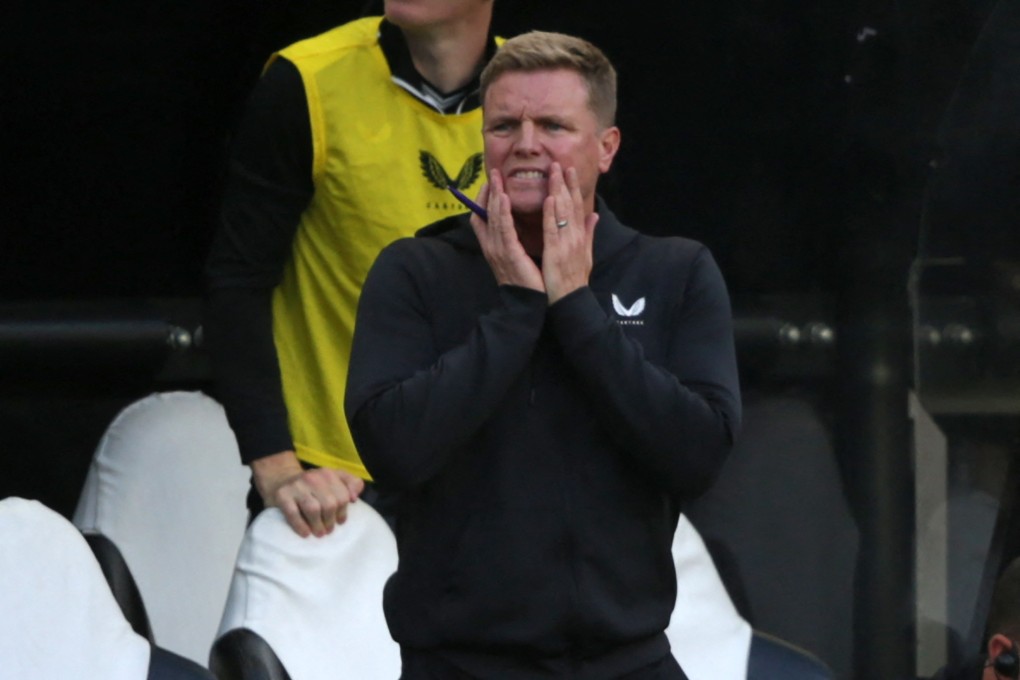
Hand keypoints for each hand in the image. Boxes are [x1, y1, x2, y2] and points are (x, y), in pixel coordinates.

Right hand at [251, 450, 364, 537]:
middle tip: (328, 530)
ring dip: (317, 525)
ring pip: (313, 509)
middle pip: (330, 504)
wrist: (280, 478)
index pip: (343, 496)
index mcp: (328, 473)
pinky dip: (300, 526)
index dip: (343, 512)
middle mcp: (313, 477)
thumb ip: (351, 483)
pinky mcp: (282, 495)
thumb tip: (354, 498)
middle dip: (330, 521)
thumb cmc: (312, 485)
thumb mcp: (333, 478)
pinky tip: (305, 533)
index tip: (341, 521)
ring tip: (319, 533)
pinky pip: (293, 514)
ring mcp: (297, 485)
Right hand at [469, 171, 543, 291]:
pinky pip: (503, 228)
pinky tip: (504, 197)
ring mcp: (497, 250)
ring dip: (494, 195)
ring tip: (497, 178)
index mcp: (493, 247)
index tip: (491, 183)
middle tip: (493, 172)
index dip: (484, 199)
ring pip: (492, 217)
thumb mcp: (517, 257)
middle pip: (484, 213)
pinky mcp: (508, 253)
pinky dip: (502, 211)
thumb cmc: (526, 282)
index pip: (481, 218)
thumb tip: (516, 223)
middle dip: (488, 192)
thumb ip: (514, 239)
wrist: (527, 304)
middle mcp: (491, 246)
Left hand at [541, 164, 597, 302]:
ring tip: (554, 172)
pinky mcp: (556, 252)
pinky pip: (554, 229)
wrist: (571, 300)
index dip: (574, 187)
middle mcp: (575, 236)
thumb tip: (595, 215)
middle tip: (560, 162)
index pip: (577, 206)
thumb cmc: (574, 278)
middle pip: (571, 204)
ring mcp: (567, 243)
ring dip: (558, 190)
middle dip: (566, 182)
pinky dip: (552, 214)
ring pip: (563, 212)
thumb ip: (589, 233)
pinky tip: (550, 199)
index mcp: (580, 236)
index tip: (569, 169)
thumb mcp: (586, 253)